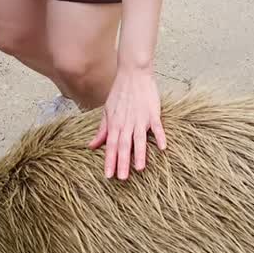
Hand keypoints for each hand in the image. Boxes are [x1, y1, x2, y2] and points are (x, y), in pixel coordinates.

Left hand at [90, 67, 165, 181]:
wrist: (133, 74)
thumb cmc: (120, 93)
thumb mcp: (107, 111)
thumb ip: (102, 130)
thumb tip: (91, 146)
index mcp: (115, 124)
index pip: (110, 146)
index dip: (109, 161)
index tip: (108, 175)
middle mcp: (126, 123)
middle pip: (123, 145)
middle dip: (122, 162)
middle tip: (122, 178)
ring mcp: (140, 118)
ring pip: (139, 138)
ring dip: (139, 153)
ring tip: (139, 168)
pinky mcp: (153, 112)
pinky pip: (157, 126)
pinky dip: (159, 136)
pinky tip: (162, 147)